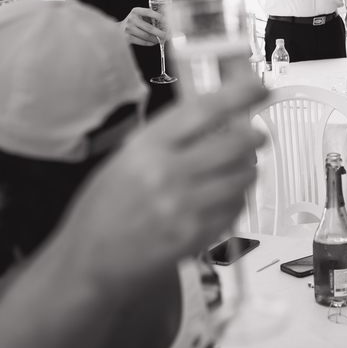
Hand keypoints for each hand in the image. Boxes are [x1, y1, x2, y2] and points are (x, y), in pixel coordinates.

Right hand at [54, 78, 268, 288]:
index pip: (205, 109)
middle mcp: (167, 174)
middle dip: (253, 137)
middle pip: (235, 143)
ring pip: (243, 177)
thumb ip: (170, 137)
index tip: (258, 87)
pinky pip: (236, 208)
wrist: (88, 260)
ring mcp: (184, 207)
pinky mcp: (197, 235)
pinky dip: (237, 199)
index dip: (239, 93)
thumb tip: (216, 118)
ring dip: (247, 170)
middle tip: (256, 135)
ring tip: (236, 170)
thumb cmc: (104, 208)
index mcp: (147, 147)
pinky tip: (221, 199)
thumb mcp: (127, 157)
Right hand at [122, 7, 166, 47]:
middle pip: (149, 27)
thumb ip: (149, 17)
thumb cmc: (133, 23)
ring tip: (161, 40)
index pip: (149, 12)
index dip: (159, 16)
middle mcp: (131, 19)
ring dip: (156, 39)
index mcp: (136, 11)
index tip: (167, 21)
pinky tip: (154, 43)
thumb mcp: (139, 16)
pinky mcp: (127, 37)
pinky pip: (142, 42)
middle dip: (161, 33)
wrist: (118, 30)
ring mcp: (128, 28)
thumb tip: (165, 24)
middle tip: (168, 36)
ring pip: (146, 36)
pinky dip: (150, 43)